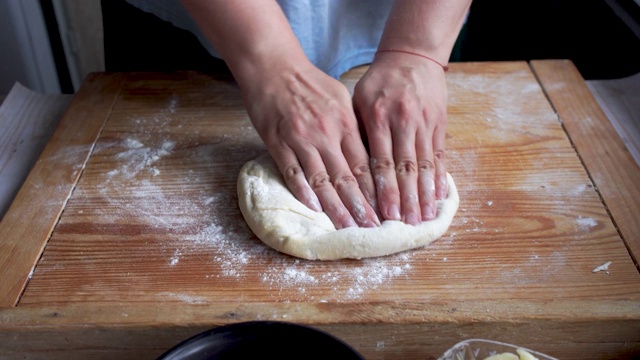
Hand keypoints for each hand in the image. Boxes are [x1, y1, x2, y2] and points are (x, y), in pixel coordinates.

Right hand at [244, 61, 379, 228]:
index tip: (386, 209)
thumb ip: (353, 124)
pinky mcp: (279, 144)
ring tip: (347, 227)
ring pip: (322, 181)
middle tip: (372, 229)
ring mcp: (302, 140)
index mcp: (345, 123)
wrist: (273, 67)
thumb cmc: (308, 82)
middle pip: (347, 177)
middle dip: (361, 206)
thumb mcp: (340, 97)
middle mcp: (326, 134)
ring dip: (336, 207)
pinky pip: (293, 173)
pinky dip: (304, 192)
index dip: (376, 190)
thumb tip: (368, 150)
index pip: (365, 164)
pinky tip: (314, 209)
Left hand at [353, 52, 448, 223]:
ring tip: (424, 219)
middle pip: (405, 169)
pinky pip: (441, 156)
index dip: (384, 190)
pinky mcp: (439, 124)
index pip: (381, 162)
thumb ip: (357, 132)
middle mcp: (404, 123)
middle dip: (406, 200)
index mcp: (379, 118)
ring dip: (425, 195)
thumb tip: (350, 170)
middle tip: (406, 226)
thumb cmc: (379, 81)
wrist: (412, 56)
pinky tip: (440, 197)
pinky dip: (440, 178)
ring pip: (426, 166)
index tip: (384, 214)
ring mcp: (425, 124)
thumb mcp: (359, 100)